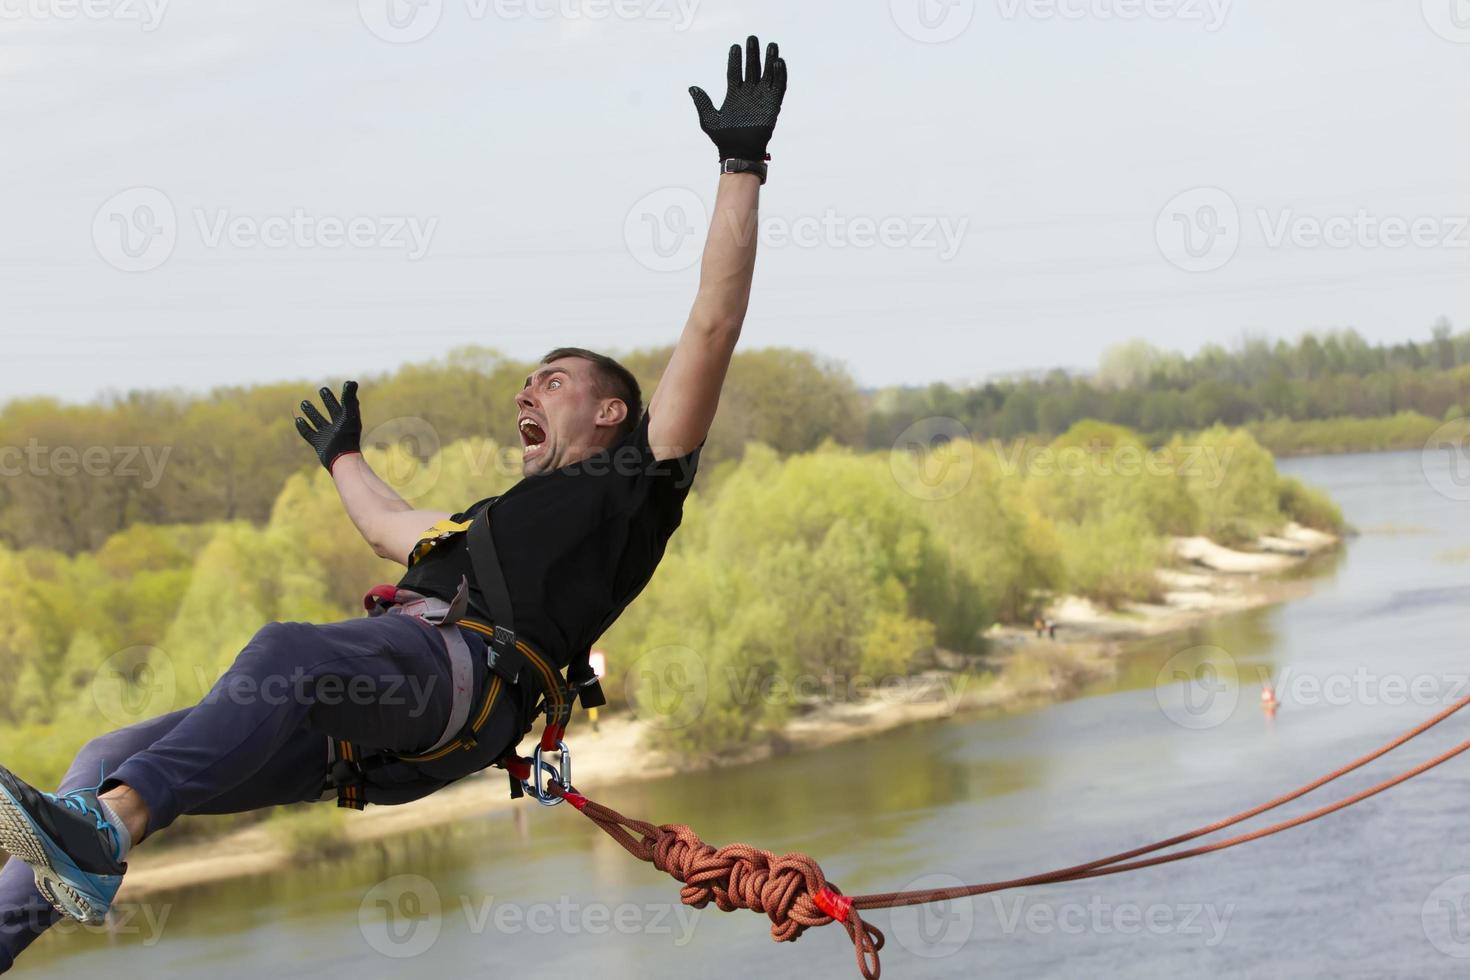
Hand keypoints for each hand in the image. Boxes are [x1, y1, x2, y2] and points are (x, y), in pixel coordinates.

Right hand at [295, 380, 361, 471]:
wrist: (342, 458)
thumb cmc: (347, 435)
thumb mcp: (349, 414)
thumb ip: (349, 398)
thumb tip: (350, 381)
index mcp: (347, 420)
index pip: (343, 404)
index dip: (337, 396)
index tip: (328, 388)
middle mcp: (338, 427)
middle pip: (332, 411)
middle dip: (328, 401)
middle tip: (322, 390)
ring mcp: (328, 435)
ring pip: (319, 421)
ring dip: (312, 412)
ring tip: (304, 403)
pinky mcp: (319, 444)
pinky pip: (310, 434)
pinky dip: (303, 427)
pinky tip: (297, 419)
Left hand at [688, 35, 786, 162]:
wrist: (739, 152)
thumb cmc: (723, 139)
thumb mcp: (709, 119)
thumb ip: (702, 102)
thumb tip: (692, 88)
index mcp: (734, 94)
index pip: (734, 71)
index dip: (735, 59)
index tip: (735, 46)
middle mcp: (748, 93)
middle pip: (751, 68)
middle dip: (753, 53)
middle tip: (752, 38)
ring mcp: (761, 98)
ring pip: (767, 74)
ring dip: (769, 60)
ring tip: (771, 45)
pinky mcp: (773, 105)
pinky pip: (778, 87)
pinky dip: (780, 75)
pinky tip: (778, 63)